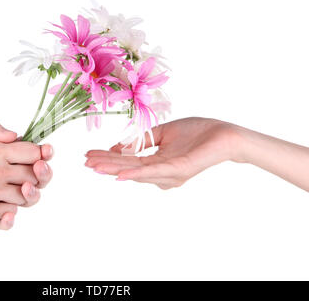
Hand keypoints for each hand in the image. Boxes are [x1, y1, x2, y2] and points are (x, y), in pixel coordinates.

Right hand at [0, 141, 52, 227]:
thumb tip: (15, 137)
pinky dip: (7, 210)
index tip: (36, 162)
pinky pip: (11, 212)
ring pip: (25, 196)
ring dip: (20, 196)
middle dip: (33, 179)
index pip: (33, 152)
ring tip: (8, 193)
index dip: (38, 157)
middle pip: (34, 175)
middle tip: (25, 181)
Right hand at [85, 118, 240, 189]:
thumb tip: (117, 147)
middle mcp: (161, 173)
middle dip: (106, 165)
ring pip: (136, 171)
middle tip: (85, 161)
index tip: (88, 155)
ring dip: (114, 169)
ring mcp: (170, 173)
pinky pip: (154, 172)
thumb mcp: (162, 133)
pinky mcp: (179, 169)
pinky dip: (136, 173)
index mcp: (157, 163)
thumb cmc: (197, 133)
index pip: (127, 161)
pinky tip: (119, 175)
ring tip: (94, 166)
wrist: (224, 134)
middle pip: (128, 168)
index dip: (108, 158)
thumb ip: (141, 141)